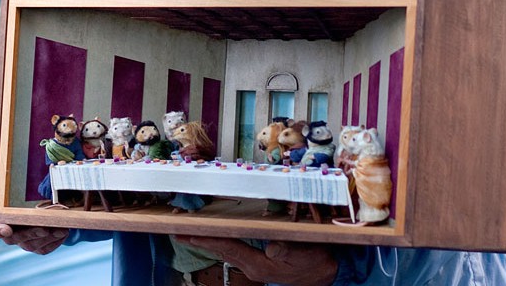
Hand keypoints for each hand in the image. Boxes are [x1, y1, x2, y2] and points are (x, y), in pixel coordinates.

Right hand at [0, 177, 67, 253]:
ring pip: (31, 245)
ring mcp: (22, 242)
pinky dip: (54, 241)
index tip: (6, 229)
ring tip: (58, 228)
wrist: (33, 205)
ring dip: (45, 238)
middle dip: (29, 234)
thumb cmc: (15, 196)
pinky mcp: (37, 247)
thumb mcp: (7, 187)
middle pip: (13, 239)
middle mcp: (7, 234)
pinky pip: (44, 249)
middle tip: (42, 228)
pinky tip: (63, 231)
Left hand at [175, 237, 337, 285]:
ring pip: (226, 251)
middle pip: (221, 250)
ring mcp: (255, 267)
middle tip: (178, 232)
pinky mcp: (259, 264)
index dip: (209, 240)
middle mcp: (252, 267)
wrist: (327, 274)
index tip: (190, 234)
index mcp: (259, 265)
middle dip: (200, 241)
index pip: (229, 248)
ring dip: (208, 241)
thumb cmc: (316, 262)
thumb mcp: (305, 253)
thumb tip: (272, 245)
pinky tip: (214, 238)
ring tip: (190, 233)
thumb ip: (288, 248)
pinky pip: (235, 251)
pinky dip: (221, 243)